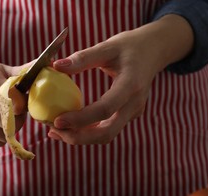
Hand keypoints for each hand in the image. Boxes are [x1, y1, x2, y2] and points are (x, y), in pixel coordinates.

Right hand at [0, 62, 26, 145]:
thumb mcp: (3, 70)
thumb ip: (24, 72)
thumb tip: (48, 65)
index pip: (12, 101)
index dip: (22, 107)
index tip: (23, 107)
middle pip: (8, 120)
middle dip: (19, 121)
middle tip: (18, 115)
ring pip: (1, 134)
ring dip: (10, 131)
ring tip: (7, 120)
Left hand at [50, 15, 192, 144]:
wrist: (154, 52)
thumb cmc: (130, 46)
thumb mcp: (108, 46)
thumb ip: (83, 57)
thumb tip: (56, 66)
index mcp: (131, 85)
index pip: (105, 109)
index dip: (81, 119)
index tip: (57, 121)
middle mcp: (134, 104)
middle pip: (106, 133)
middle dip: (78, 137)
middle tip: (53, 131)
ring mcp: (133, 113)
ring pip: (106, 135)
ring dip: (81, 138)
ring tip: (56, 131)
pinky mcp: (128, 115)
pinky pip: (108, 129)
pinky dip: (88, 132)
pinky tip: (70, 127)